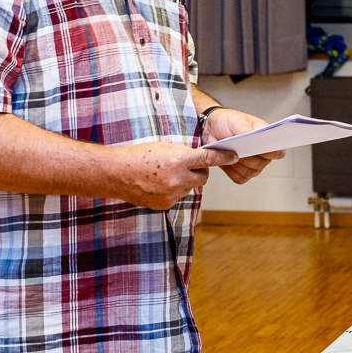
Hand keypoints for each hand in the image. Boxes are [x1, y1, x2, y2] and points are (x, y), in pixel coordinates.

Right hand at [113, 141, 233, 210]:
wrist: (117, 173)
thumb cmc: (139, 155)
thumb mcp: (165, 147)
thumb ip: (184, 154)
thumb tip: (200, 160)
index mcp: (178, 160)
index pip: (208, 159)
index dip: (224, 158)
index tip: (234, 157)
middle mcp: (178, 179)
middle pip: (203, 177)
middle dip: (199, 172)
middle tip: (188, 165)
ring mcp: (172, 194)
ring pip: (189, 188)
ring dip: (184, 181)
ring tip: (164, 174)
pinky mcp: (165, 204)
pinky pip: (177, 197)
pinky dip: (173, 190)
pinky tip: (158, 184)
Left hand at [200, 108, 283, 183]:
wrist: (210, 130)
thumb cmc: (226, 121)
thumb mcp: (234, 119)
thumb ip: (243, 127)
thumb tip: (249, 135)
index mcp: (266, 138)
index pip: (278, 150)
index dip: (273, 151)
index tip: (262, 147)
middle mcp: (263, 154)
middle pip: (263, 163)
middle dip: (249, 156)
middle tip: (238, 146)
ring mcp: (253, 165)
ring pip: (251, 172)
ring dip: (238, 163)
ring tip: (229, 150)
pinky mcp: (241, 174)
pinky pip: (239, 178)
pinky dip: (231, 170)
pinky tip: (226, 159)